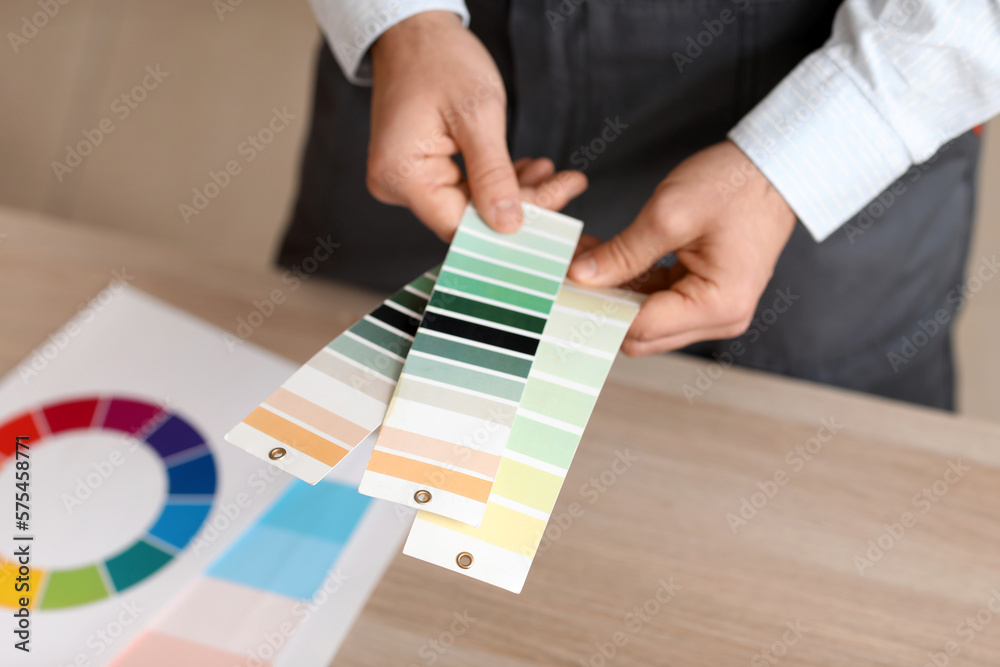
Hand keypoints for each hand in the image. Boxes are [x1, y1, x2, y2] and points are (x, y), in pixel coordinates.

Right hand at [367, 11, 585, 239]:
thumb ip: (492, 174)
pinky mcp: (419, 170)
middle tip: (566, 184)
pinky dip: (495, 179)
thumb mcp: (477, 114)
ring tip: (550, 172)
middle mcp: (396, 184)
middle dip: (521, 203)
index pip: (461, 225)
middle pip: (467, 217)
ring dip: (513, 191)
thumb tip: (508, 225)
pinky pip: (462, 188)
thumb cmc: (439, 58)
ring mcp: (405, 179)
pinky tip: (525, 168)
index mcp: (401, 175)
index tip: (555, 209)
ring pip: (469, 205)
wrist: (415, 31)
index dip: (509, 225)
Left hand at [567, 140, 796, 355]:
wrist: (775, 168)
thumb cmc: (735, 185)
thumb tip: (580, 277)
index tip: (562, 287)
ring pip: (645, 320)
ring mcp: (714, 310)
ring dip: (613, 293)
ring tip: (584, 257)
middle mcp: (720, 318)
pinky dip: (631, 284)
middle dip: (602, 303)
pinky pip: (658, 303)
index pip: (639, 327)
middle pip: (640, 334)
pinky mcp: (706, 296)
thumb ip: (623, 253)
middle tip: (568, 270)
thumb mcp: (670, 214)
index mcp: (718, 305)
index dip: (597, 308)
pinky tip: (607, 257)